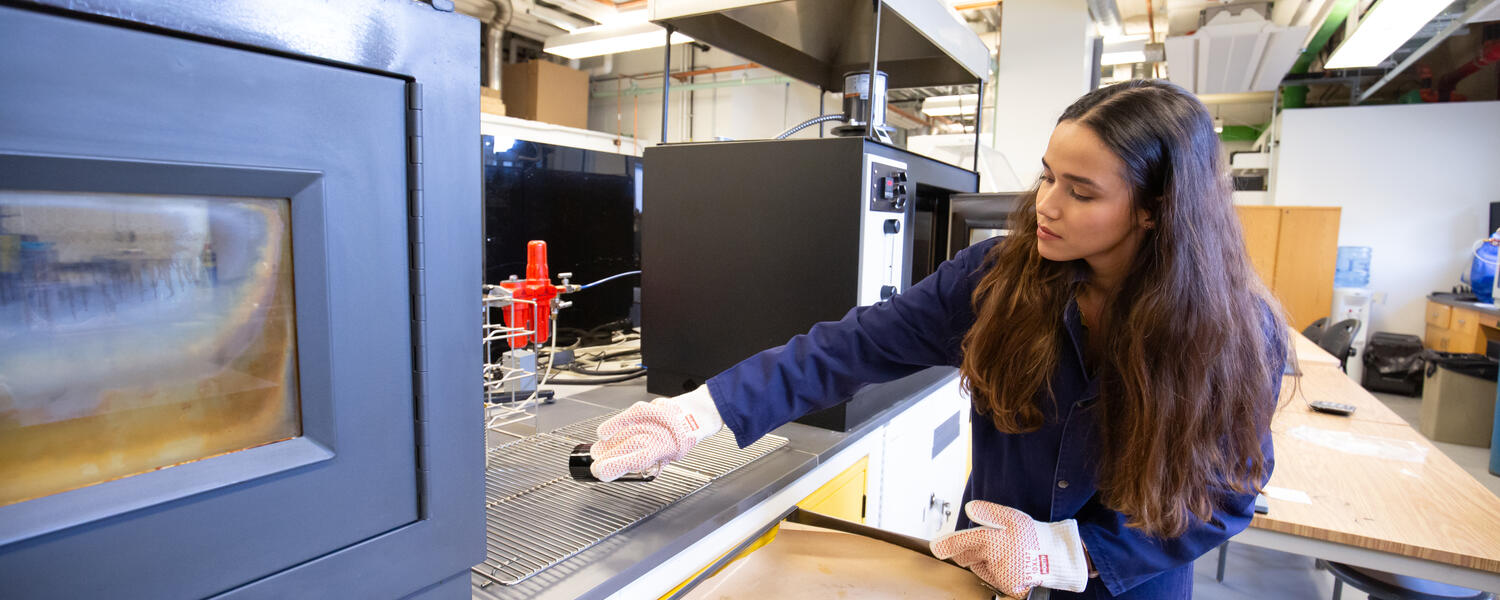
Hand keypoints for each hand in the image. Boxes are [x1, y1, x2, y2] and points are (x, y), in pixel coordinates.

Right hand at [589, 389, 721, 480]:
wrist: (695, 414)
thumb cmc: (683, 437)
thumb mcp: (670, 457)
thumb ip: (650, 463)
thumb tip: (629, 470)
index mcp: (664, 449)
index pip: (636, 459)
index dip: (616, 466)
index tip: (601, 472)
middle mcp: (656, 432)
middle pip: (625, 446)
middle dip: (606, 458)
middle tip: (596, 465)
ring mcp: (649, 419)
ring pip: (622, 433)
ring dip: (607, 445)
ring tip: (598, 452)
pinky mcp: (645, 408)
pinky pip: (625, 417)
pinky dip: (612, 425)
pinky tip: (603, 433)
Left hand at [930, 500, 1088, 597]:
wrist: (1054, 557)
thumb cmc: (1032, 536)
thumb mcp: (1011, 516)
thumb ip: (988, 513)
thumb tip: (969, 508)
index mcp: (993, 539)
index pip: (963, 542)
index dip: (947, 545)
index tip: (935, 548)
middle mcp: (994, 558)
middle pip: (966, 555)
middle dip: (968, 549)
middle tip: (987, 543)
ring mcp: (999, 573)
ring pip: (977, 565)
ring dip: (981, 559)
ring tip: (1003, 551)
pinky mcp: (1006, 585)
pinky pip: (989, 576)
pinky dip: (993, 570)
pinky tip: (1006, 562)